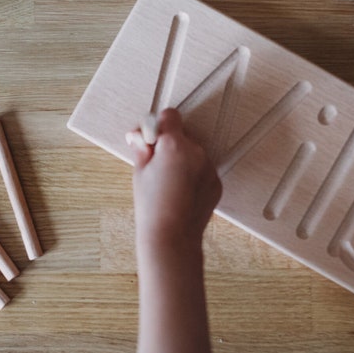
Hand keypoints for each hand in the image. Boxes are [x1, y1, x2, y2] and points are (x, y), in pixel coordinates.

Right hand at [127, 108, 221, 267]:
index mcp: (174, 145)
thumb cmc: (151, 206)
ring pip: (193, 152)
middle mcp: (195, 151)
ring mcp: (208, 167)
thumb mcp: (139, 172)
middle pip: (182, 134)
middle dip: (170, 143)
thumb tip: (137, 136)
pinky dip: (193, 174)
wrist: (171, 236)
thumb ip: (141, 147)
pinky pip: (203, 168)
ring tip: (168, 182)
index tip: (151, 138)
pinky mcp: (215, 181)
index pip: (170, 116)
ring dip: (182, 158)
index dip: (158, 125)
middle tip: (155, 164)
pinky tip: (181, 192)